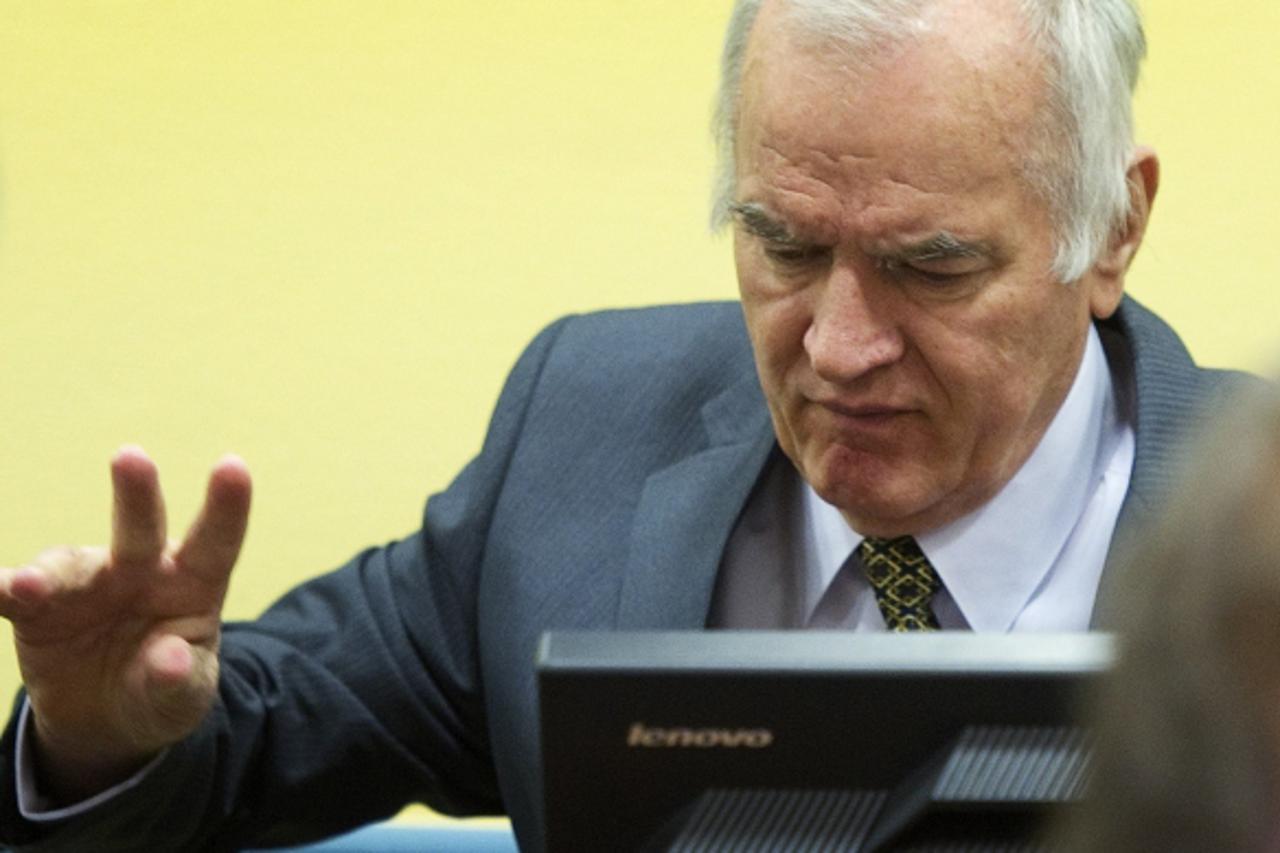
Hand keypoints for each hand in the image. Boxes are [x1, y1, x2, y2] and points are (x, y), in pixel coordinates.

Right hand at [0, 446, 250, 801]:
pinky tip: (0, 589)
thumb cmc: (160, 692)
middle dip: (136, 495)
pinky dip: (5, 590)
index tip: (233, 466)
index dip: (227, 508)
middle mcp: (141, 572)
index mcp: (193, 585)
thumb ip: (178, 681)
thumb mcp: (181, 698)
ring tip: (33, 587)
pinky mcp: (40, 607)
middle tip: (131, 457)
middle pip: (141, 531)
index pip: (215, 544)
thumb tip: (171, 662)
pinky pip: (18, 595)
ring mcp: (88, 584)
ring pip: (70, 565)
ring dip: (49, 572)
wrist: (106, 719)